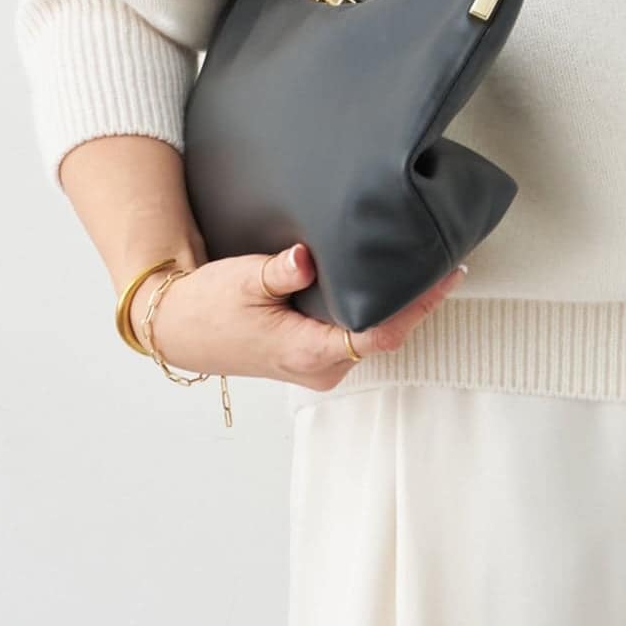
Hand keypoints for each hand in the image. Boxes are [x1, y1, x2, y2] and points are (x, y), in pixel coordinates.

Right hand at [132, 242, 467, 392]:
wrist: (178, 328)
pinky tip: (390, 283)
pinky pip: (358, 334)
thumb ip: (281, 270)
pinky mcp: (314, 355)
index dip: (417, 307)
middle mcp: (321, 367)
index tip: (445, 279)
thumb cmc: (209, 306)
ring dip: (401, 306)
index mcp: (308, 353)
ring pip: (374, 336)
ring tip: (428, 267)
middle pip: (386, 335)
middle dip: (418, 302)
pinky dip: (378, 309)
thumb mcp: (243, 280)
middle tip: (447, 261)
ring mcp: (319, 365)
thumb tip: (308, 258)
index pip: (379, 334)